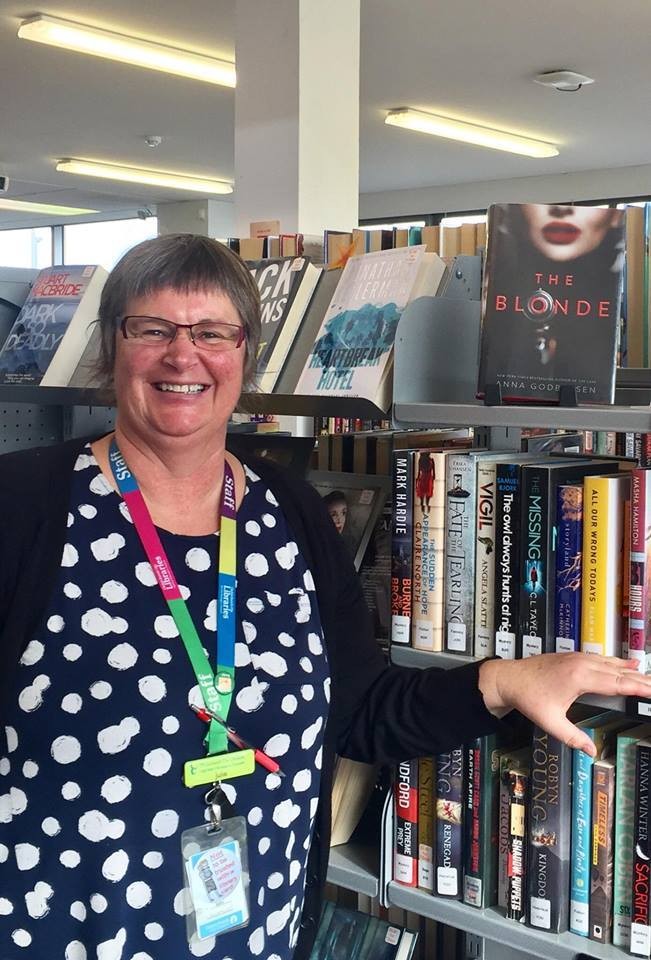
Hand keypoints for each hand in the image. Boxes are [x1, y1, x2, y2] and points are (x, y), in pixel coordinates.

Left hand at [478, 652, 650, 755]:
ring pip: (611, 663)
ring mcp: (577, 657)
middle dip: (641, 678)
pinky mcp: (572, 656)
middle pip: (618, 671)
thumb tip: (591, 752)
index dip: (638, 687)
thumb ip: (573, 737)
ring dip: (631, 669)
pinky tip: (627, 663)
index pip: (617, 683)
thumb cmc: (528, 699)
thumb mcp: (550, 722)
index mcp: (579, 678)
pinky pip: (601, 658)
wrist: (508, 678)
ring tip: (648, 676)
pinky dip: (617, 662)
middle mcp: (581, 663)